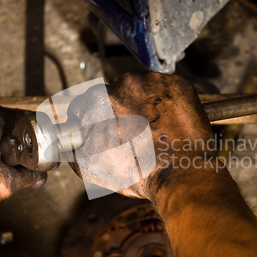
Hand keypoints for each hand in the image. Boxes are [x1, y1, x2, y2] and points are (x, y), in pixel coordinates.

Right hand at [66, 72, 216, 198]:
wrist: (183, 175)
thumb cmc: (140, 173)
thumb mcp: (93, 168)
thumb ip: (74, 150)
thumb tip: (73, 144)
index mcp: (101, 100)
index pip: (89, 102)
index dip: (95, 117)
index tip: (105, 126)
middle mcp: (126, 83)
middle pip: (118, 93)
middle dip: (123, 110)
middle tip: (134, 132)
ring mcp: (156, 81)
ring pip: (144, 90)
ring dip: (146, 104)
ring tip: (155, 129)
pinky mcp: (179, 84)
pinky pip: (167, 90)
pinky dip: (167, 103)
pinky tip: (170, 122)